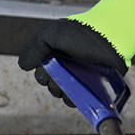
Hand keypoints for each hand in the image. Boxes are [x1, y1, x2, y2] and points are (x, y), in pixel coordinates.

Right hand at [18, 0, 134, 103]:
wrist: (111, 38)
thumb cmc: (81, 33)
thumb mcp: (50, 34)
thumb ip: (33, 48)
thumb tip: (24, 67)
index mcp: (56, 55)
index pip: (41, 73)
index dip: (41, 74)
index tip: (46, 67)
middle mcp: (68, 67)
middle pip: (51, 85)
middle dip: (51, 84)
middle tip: (58, 76)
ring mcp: (81, 77)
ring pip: (64, 94)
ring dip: (62, 94)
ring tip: (67, 85)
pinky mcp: (94, 86)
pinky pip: (81, 99)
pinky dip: (75, 100)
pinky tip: (75, 94)